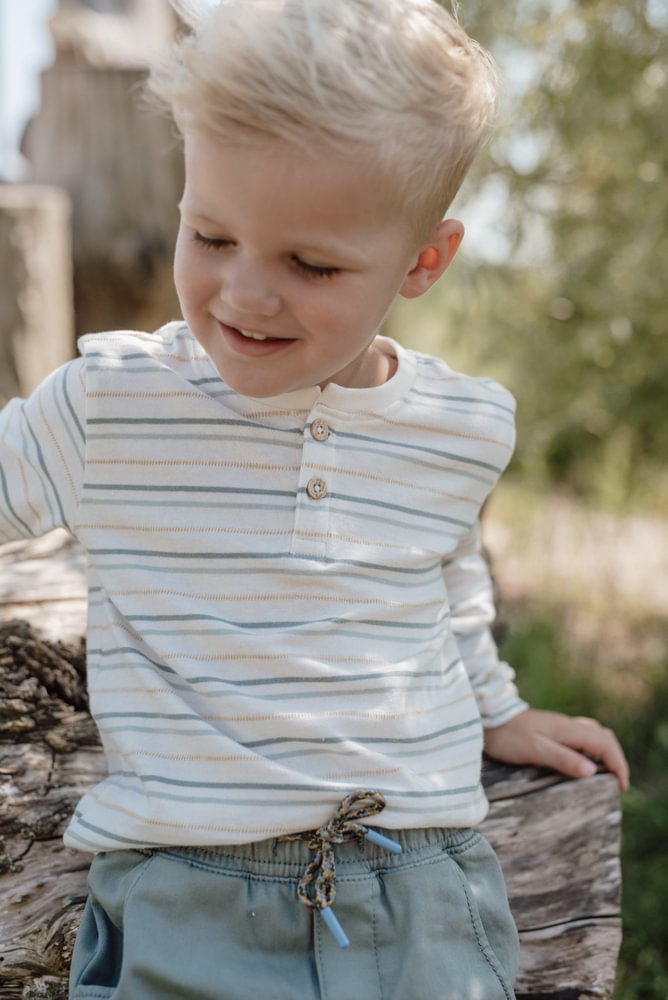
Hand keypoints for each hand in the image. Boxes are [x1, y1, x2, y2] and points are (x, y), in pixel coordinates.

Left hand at [483, 708, 629, 790]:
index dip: (618, 764)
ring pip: (593, 735)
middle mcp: (568, 725)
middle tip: (616, 784)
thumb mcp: (536, 750)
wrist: (487, 719)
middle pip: (604, 737)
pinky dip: (590, 750)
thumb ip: (563, 759)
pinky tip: (581, 763)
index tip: (621, 787)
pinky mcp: (551, 731)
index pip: (605, 743)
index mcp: (569, 729)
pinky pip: (581, 738)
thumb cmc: (508, 737)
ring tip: (603, 776)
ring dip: (604, 754)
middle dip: (615, 759)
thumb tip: (592, 772)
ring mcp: (560, 727)